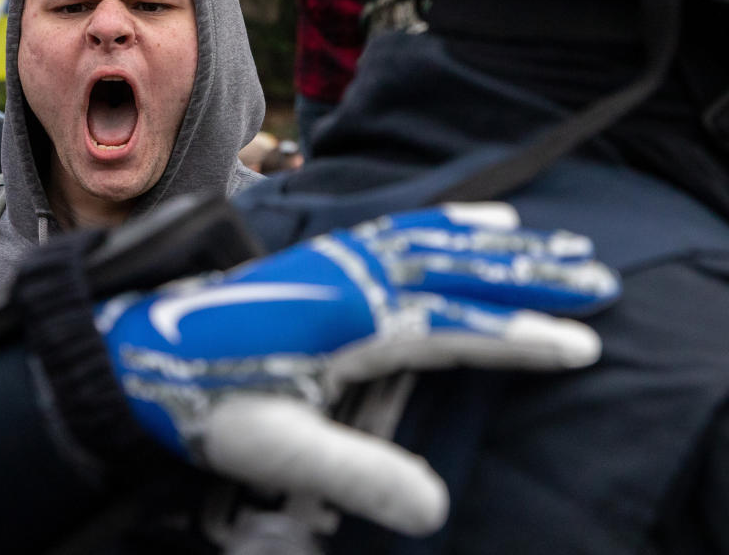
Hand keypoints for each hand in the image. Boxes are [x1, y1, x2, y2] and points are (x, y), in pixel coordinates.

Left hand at [96, 203, 618, 535]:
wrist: (132, 350)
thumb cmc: (201, 402)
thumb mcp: (275, 450)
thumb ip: (355, 472)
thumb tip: (435, 508)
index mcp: (342, 322)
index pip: (451, 324)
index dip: (518, 334)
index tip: (581, 342)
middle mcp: (342, 278)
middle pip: (451, 266)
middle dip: (526, 272)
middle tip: (595, 276)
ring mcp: (327, 262)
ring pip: (424, 239)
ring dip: (488, 240)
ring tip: (544, 237)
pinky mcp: (313, 259)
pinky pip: (387, 229)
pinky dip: (436, 221)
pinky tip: (456, 222)